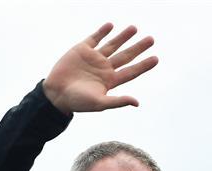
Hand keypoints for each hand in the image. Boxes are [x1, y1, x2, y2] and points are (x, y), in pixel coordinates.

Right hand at [43, 22, 157, 113]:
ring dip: (123, 37)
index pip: (131, 71)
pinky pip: (94, 38)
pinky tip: (111, 26)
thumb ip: (118, 101)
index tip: (156, 58)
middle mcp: (104, 69)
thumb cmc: (77, 102)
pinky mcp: (81, 50)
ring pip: (112, 45)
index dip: (143, 65)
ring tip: (134, 28)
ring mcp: (93, 58)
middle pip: (125, 56)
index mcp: (110, 81)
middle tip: (151, 39)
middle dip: (138, 48)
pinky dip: (102, 31)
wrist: (56, 94)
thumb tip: (137, 103)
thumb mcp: (99, 103)